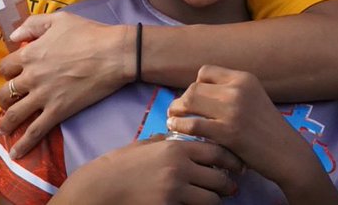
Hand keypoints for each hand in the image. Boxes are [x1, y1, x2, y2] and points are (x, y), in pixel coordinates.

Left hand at [0, 14, 133, 156]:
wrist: (113, 54)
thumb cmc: (88, 33)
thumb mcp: (58, 19)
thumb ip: (32, 25)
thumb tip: (13, 36)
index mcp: (30, 54)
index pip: (5, 66)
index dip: (7, 71)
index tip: (13, 74)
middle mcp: (31, 77)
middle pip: (6, 92)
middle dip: (4, 98)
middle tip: (10, 101)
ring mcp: (43, 96)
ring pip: (15, 114)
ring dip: (6, 123)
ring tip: (4, 129)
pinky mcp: (58, 111)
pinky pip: (35, 131)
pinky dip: (23, 144)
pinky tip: (16, 153)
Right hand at [58, 136, 242, 203]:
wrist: (101, 187)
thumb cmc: (119, 165)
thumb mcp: (142, 146)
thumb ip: (163, 142)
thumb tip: (178, 138)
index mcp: (175, 148)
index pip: (216, 152)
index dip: (231, 160)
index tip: (236, 166)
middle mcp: (179, 168)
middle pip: (219, 179)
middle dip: (227, 185)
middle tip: (229, 187)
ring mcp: (174, 191)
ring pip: (211, 200)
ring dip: (214, 200)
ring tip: (213, 199)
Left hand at [167, 65, 337, 199]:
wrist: (288, 154)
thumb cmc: (268, 130)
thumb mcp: (254, 98)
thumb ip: (232, 92)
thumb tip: (199, 90)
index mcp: (244, 78)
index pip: (206, 71)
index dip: (195, 85)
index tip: (194, 99)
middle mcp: (238, 89)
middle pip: (194, 87)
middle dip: (183, 99)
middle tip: (177, 111)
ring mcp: (233, 110)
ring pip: (190, 101)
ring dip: (176, 111)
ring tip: (172, 119)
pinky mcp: (227, 132)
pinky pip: (192, 125)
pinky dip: (179, 126)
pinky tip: (176, 130)